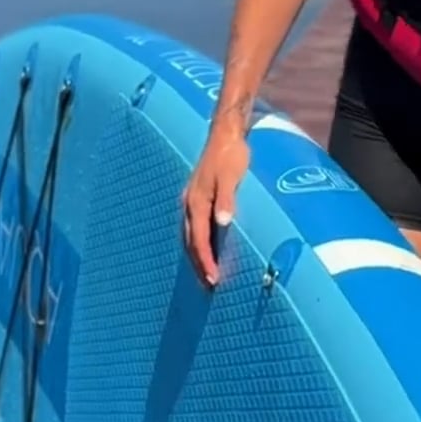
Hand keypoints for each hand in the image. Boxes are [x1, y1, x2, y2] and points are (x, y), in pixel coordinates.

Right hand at [182, 117, 250, 286]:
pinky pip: (195, 227)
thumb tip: (223, 223)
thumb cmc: (231, 155)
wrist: (225, 135)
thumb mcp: (231, 177)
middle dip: (199, 265)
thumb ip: (227, 200)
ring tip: (207, 273)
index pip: (200, 241)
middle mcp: (190, 204)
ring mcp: (192, 200)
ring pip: (191, 236)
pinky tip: (208, 247)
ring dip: (198, 256)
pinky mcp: (198, 197)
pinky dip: (199, 242)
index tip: (214, 280)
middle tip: (209, 286)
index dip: (206, 262)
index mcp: (196, 203)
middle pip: (191, 243)